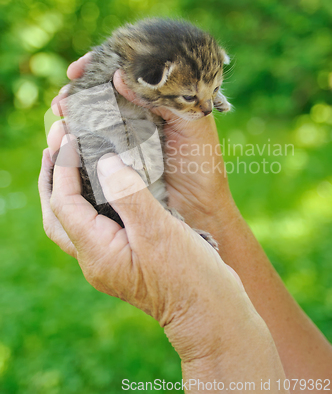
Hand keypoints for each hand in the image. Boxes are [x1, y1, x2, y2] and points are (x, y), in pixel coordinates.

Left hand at [38, 137, 287, 391]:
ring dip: (65, 189)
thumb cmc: (189, 275)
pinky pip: (92, 224)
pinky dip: (87, 200)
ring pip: (71, 221)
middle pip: (57, 215)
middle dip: (51, 178)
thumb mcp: (159, 230)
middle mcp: (95, 259)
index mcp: (98, 253)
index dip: (64, 168)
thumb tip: (103, 162)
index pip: (65, 203)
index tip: (71, 137)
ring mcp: (108, 261)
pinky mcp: (122, 257)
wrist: (210, 314)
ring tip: (68, 159)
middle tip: (55, 144)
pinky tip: (100, 184)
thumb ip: (128, 193)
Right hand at [51, 54, 240, 236]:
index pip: (128, 72)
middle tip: (67, 89)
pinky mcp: (117, 160)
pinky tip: (64, 130)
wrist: (199, 209)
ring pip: (94, 114)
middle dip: (82, 87)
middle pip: (105, 91)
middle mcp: (141, 114)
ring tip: (61, 107)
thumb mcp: (191, 124)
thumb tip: (121, 75)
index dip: (102, 65)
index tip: (81, 67)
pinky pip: (92, 142)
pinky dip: (76, 135)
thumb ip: (165, 97)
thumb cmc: (202, 164)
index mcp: (161, 100)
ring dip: (74, 107)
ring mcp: (127, 137)